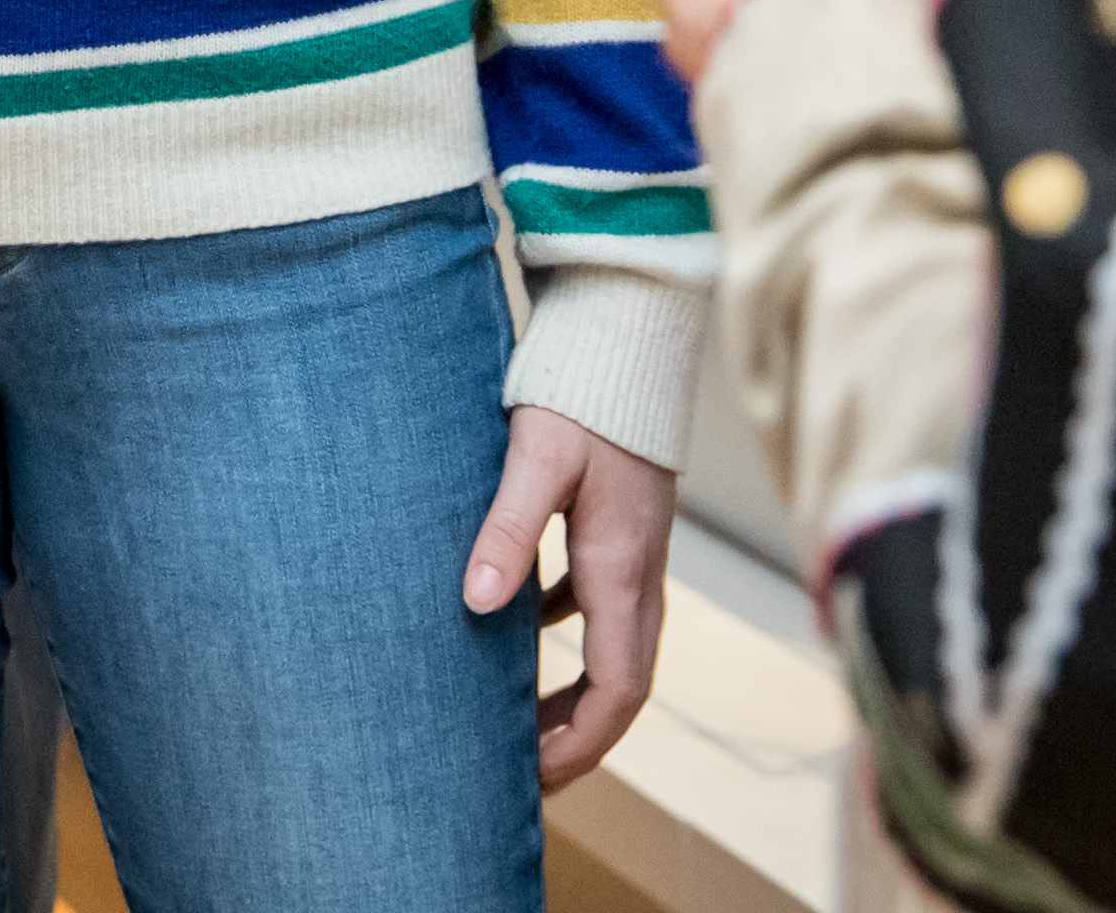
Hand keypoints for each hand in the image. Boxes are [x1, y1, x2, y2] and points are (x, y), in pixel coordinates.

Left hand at [467, 404, 678, 790]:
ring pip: (614, 647)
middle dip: (578, 737)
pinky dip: (567, 634)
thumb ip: (508, 532)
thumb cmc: (581, 395)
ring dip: (574, 692)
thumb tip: (476, 605)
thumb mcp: (536, 461)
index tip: (535, 777)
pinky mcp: (620, 528)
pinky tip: (519, 623)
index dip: (580, 742)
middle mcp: (639, 571)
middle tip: (524, 775)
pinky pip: (599, 604)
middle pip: (621, 684)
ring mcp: (635, 551)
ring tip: (520, 722)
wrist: (628, 339)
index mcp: (621, 568)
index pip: (616, 689)